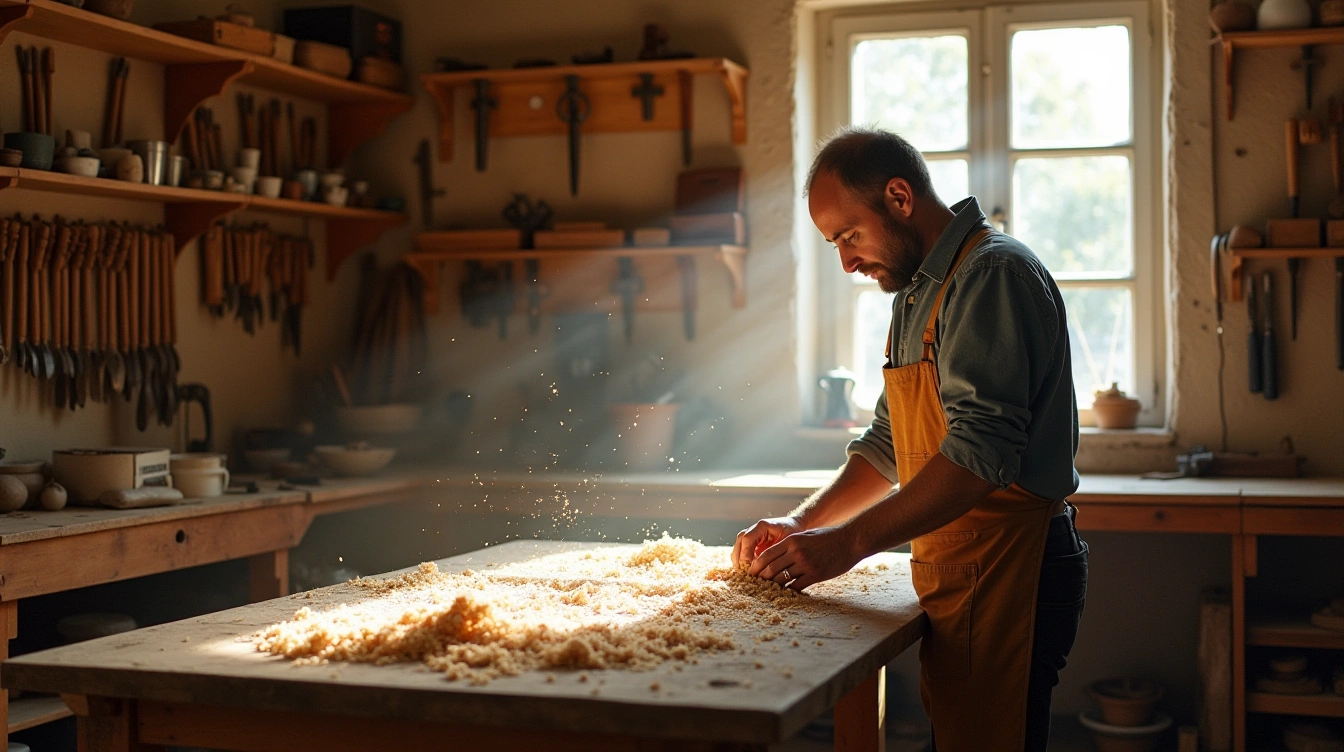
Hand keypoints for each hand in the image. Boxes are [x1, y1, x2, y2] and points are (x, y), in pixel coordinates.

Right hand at [731, 516, 803, 568]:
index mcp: (762, 526)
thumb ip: (777, 551)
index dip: (745, 552)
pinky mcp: (752, 543)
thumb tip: (768, 567)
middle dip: (739, 557)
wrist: (795, 526)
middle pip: (740, 542)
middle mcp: (754, 529)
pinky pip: (742, 551)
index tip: (748, 566)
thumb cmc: (794, 533)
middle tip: (743, 572)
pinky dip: (742, 561)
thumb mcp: (789, 541)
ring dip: (738, 560)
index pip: (747, 538)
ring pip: (738, 546)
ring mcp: (752, 535)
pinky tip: (747, 571)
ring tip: (743, 573)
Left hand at [747, 525, 863, 590]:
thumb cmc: (828, 537)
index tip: (751, 574)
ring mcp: (805, 564)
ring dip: (773, 587)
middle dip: (761, 579)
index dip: (756, 566)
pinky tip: (786, 595)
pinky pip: (797, 587)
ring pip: (782, 579)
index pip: (766, 555)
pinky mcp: (815, 575)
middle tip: (755, 586)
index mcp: (791, 541)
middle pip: (770, 569)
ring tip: (768, 592)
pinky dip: (789, 592)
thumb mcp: (806, 535)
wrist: (851, 540)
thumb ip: (791, 544)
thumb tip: (776, 555)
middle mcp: (796, 552)